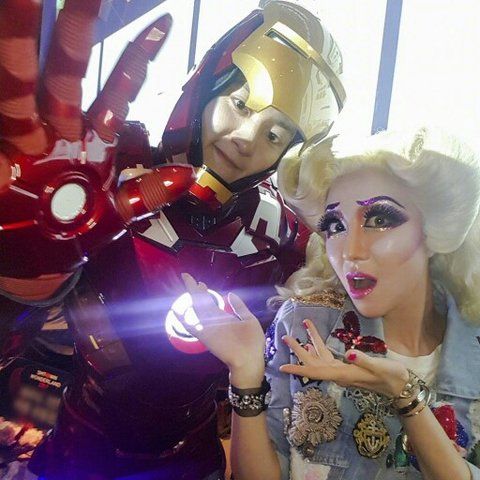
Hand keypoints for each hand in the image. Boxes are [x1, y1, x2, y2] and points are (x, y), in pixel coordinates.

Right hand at [0, 1, 192, 299]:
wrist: (38, 262)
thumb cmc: (77, 234)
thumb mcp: (118, 215)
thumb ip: (147, 194)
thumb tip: (187, 177)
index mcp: (89, 142)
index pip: (117, 92)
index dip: (138, 60)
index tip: (164, 23)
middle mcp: (54, 130)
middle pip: (65, 72)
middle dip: (76, 30)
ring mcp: (21, 139)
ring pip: (17, 83)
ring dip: (18, 43)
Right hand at [180, 273, 265, 386]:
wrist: (251, 360)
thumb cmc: (252, 342)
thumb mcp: (248, 319)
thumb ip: (239, 307)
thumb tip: (230, 293)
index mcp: (224, 317)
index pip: (211, 301)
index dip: (205, 292)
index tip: (202, 283)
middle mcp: (214, 321)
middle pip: (202, 302)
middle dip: (195, 290)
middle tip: (189, 278)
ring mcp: (209, 328)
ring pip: (197, 309)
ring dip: (192, 297)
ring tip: (187, 284)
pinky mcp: (206, 336)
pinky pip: (192, 327)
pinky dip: (183, 320)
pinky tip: (176, 311)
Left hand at [280, 319, 408, 397]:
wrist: (401, 387)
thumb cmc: (392, 377)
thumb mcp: (380, 367)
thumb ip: (364, 360)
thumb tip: (348, 353)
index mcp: (343, 374)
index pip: (316, 372)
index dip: (298, 369)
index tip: (282, 368)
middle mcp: (339, 374)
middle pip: (313, 363)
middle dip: (298, 351)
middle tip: (285, 337)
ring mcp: (342, 371)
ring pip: (320, 358)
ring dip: (308, 346)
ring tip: (296, 333)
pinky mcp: (347, 368)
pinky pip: (327, 358)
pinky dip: (318, 349)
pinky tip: (312, 343)